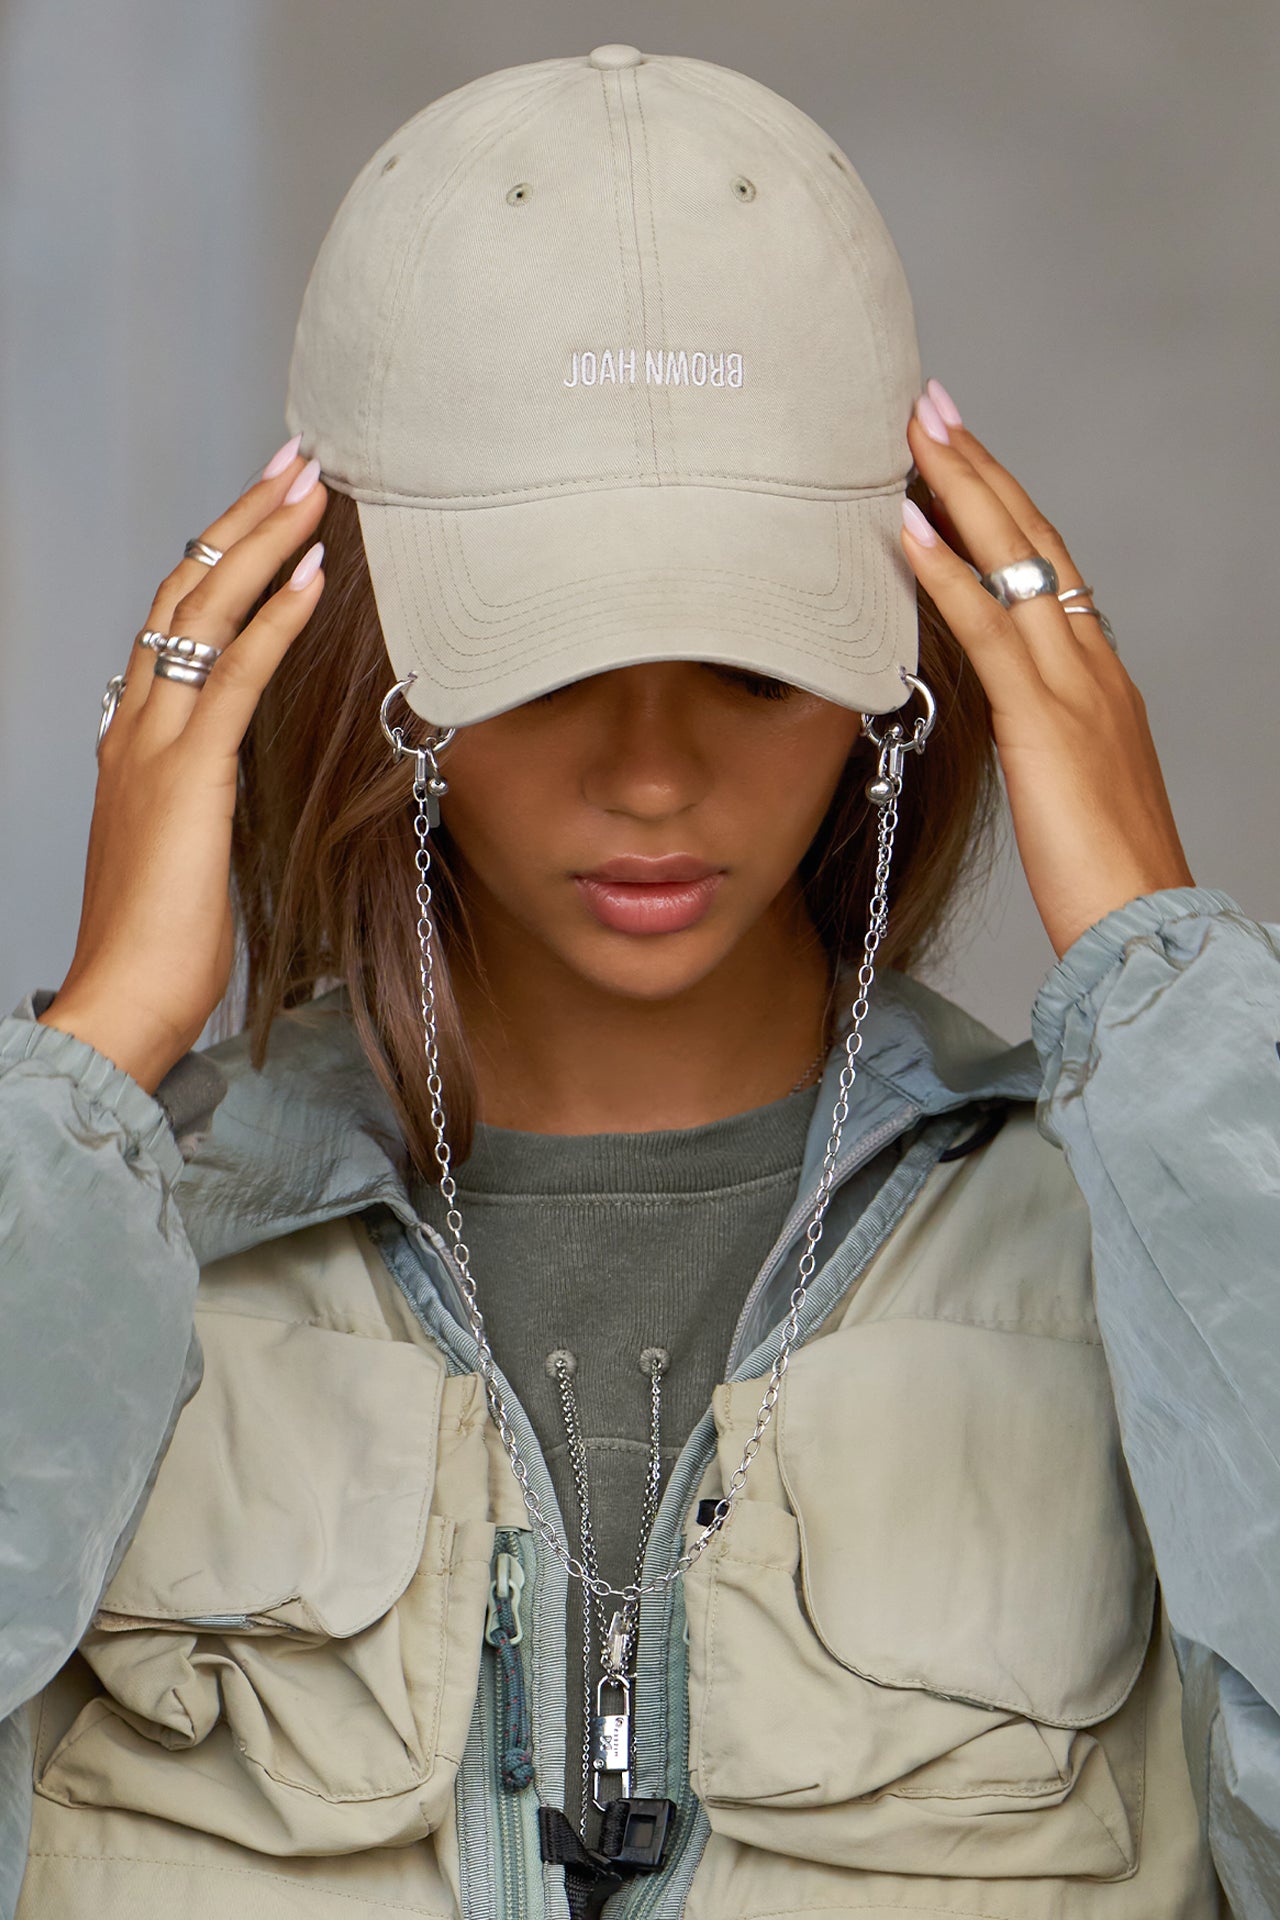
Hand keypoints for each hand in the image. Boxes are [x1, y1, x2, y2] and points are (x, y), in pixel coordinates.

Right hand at [39, 440, 327, 1092]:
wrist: (124, 1000)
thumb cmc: (161, 942)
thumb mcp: (187, 848)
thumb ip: (205, 795)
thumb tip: (237, 776)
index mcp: (133, 741)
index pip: (173, 624)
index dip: (219, 559)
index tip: (266, 510)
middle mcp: (134, 727)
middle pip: (185, 594)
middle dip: (242, 519)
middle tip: (294, 459)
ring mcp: (154, 747)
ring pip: (204, 614)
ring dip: (262, 541)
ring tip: (310, 486)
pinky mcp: (188, 778)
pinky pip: (235, 678)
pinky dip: (275, 619)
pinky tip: (314, 575)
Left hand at [899, 380, 1194, 961]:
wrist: (1145, 924)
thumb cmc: (1102, 871)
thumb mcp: (1067, 781)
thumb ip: (1038, 731)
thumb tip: (998, 710)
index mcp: (1098, 675)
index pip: (1046, 568)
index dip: (1004, 505)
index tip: (959, 452)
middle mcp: (1091, 665)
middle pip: (1033, 542)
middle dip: (979, 467)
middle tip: (928, 404)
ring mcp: (1075, 689)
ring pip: (1014, 565)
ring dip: (960, 489)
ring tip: (912, 432)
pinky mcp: (1046, 726)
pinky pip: (989, 634)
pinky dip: (946, 577)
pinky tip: (907, 532)